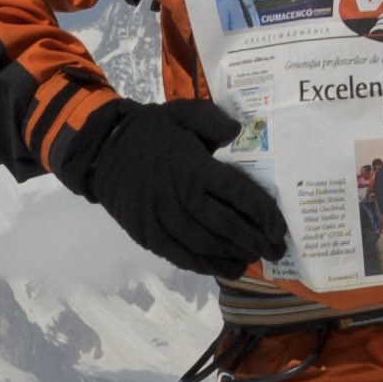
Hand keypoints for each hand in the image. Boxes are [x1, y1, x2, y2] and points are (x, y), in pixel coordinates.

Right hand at [54, 97, 293, 276]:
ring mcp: (164, 220)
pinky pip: (182, 257)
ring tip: (253, 260)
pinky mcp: (149, 235)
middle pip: (228, 227)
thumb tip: (240, 132)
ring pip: (207, 246)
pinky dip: (206, 265)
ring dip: (234, 256)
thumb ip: (214, 120)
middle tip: (276, 251)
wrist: (102, 150)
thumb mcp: (182, 113)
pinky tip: (225, 268)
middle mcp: (182, 198)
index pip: (240, 195)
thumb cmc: (149, 130)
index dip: (264, 215)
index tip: (280, 228)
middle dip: (257, 241)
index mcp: (195, 168)